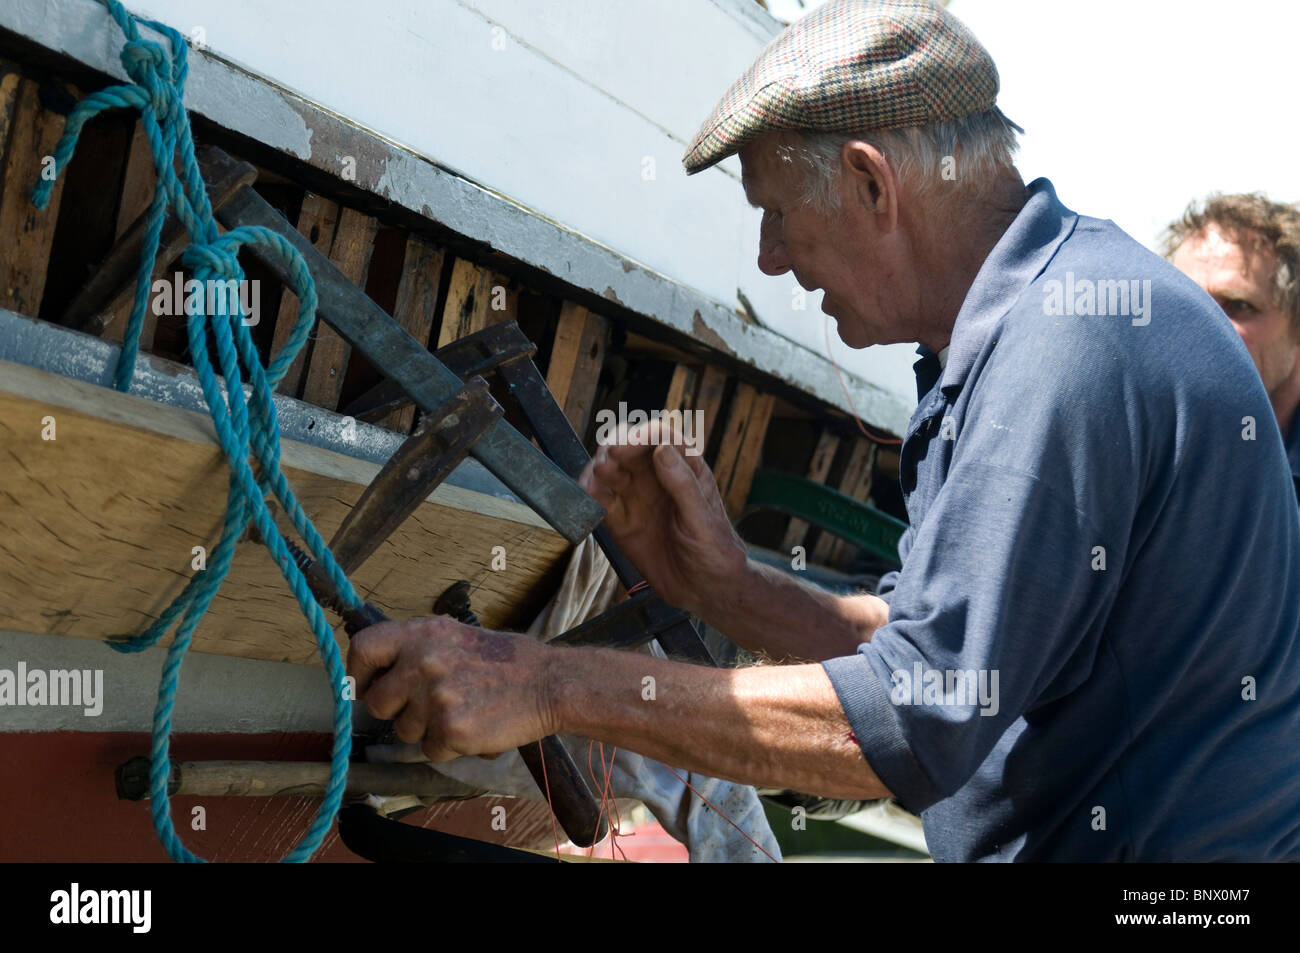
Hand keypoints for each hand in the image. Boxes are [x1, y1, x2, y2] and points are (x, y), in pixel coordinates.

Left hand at [347, 616, 556, 761]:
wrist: (549, 683)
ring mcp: (435, 696)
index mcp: (423, 633)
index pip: (364, 648)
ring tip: (461, 712)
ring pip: (403, 731)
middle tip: (426, 707)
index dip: (358, 674)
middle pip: (377, 703)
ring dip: (426, 730)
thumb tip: (379, 672)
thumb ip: (418, 649)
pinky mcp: (450, 728)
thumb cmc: (507, 661)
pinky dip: (449, 746)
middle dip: (396, 712)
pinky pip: (430, 750)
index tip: (366, 688)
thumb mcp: (457, 635)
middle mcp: (423, 661)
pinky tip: (474, 727)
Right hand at [578, 423, 748, 617]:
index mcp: (685, 468)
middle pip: (630, 448)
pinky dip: (590, 495)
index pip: (661, 437)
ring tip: (597, 478)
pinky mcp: (621, 521)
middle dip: (616, 448)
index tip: (627, 447)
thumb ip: (683, 484)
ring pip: (611, 470)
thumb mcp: (704, 519)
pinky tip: (587, 496)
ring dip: (600, 469)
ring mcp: (637, 498)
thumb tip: (662, 448)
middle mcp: (658, 477)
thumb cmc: (716, 551)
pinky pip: (601, 501)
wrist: (707, 590)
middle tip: (609, 461)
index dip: (642, 436)